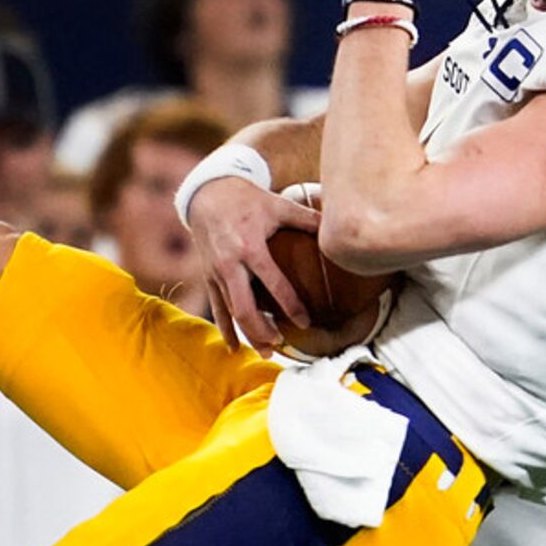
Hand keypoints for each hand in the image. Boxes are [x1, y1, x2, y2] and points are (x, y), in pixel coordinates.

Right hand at [188, 178, 315, 352]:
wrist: (207, 194)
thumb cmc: (247, 199)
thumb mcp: (278, 205)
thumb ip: (306, 218)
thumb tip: (337, 228)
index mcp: (251, 248)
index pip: (274, 283)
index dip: (291, 306)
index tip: (306, 323)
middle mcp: (231, 264)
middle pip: (245, 307)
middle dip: (262, 330)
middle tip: (281, 344)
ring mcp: (217, 273)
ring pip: (231, 312)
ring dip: (248, 334)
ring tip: (266, 351)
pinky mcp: (209, 276)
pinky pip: (217, 307)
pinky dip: (225, 328)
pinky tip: (235, 346)